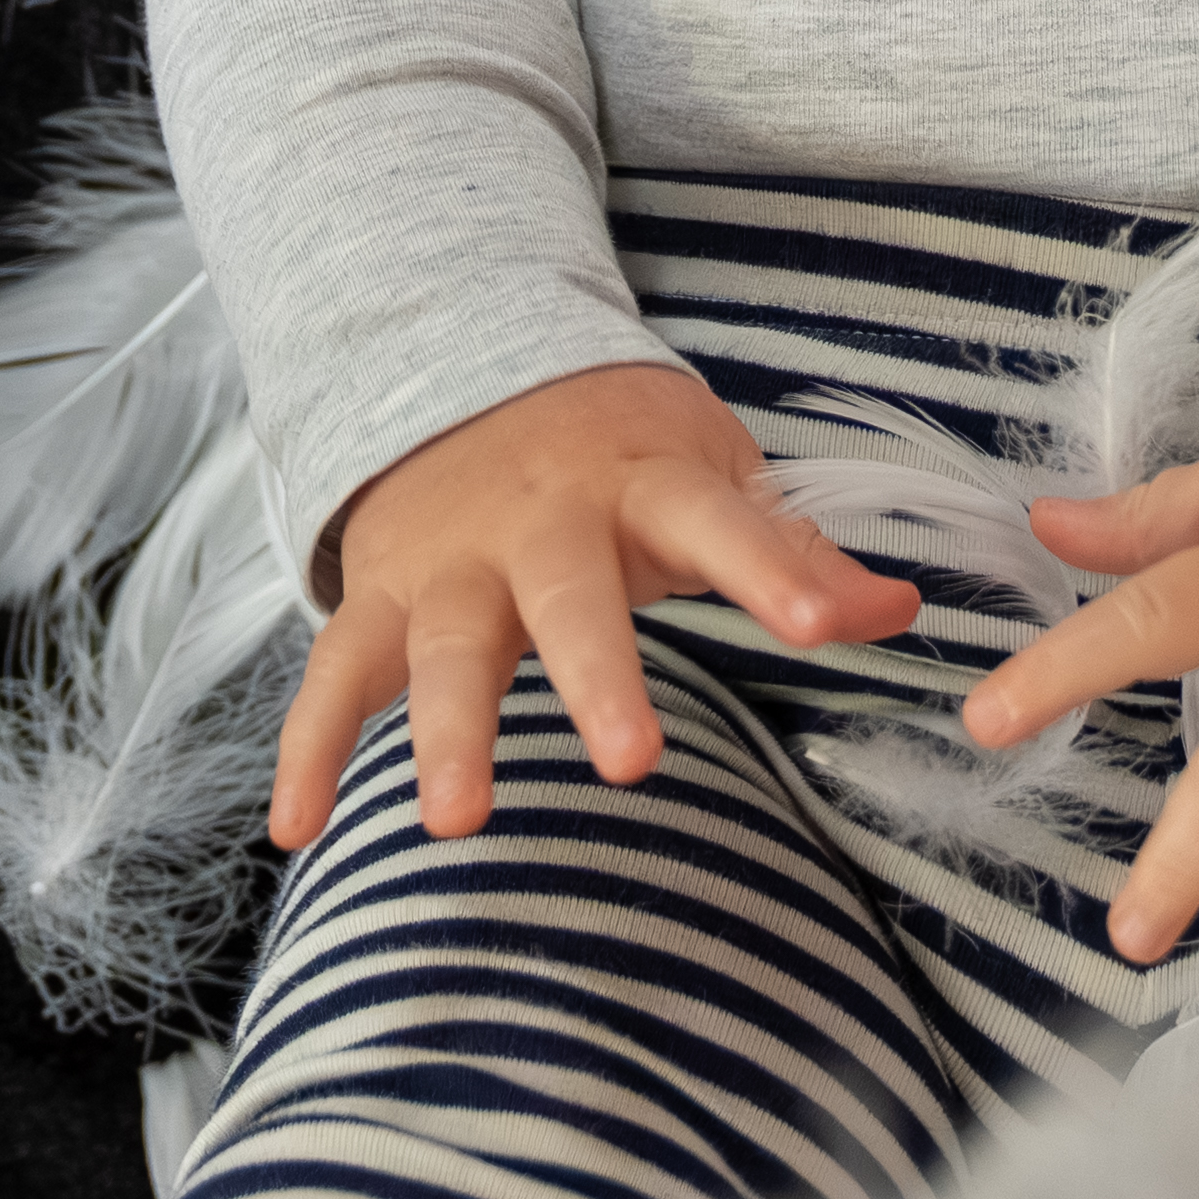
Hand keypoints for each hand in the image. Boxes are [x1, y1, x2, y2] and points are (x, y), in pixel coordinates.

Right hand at [267, 360, 923, 852]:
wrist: (464, 368)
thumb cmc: (617, 449)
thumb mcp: (711, 470)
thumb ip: (793, 548)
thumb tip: (900, 612)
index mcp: (643, 482)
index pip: (721, 521)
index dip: (774, 568)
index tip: (825, 622)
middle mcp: (543, 523)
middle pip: (569, 598)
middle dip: (596, 677)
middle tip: (634, 760)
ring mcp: (453, 564)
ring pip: (445, 649)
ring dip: (445, 733)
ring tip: (453, 821)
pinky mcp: (384, 600)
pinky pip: (335, 676)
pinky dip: (308, 750)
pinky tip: (297, 829)